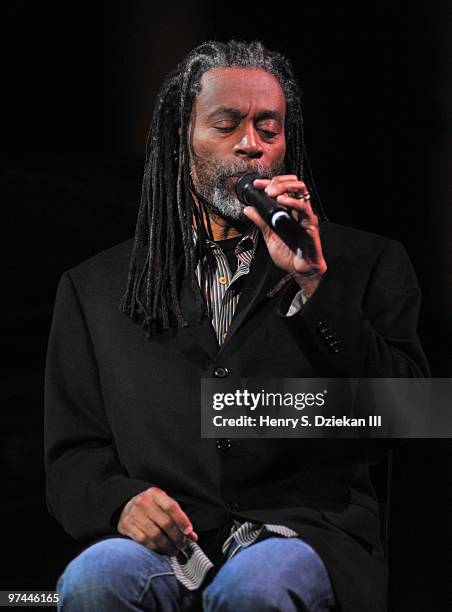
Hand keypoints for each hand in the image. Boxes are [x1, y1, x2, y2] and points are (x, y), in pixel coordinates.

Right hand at [117, 486, 197, 555]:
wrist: (125, 506)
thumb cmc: (149, 507)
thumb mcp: (163, 505)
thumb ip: (178, 518)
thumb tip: (192, 536)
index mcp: (155, 494)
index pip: (171, 507)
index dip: (182, 520)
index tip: (189, 532)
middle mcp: (144, 502)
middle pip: (165, 523)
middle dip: (177, 537)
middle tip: (182, 545)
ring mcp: (134, 514)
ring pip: (155, 535)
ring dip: (167, 546)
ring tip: (173, 550)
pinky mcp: (126, 526)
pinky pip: (144, 541)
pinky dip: (154, 548)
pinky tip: (160, 551)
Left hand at [243, 175, 326, 295]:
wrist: (300, 270)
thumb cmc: (289, 255)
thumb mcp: (269, 236)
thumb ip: (260, 222)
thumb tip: (248, 209)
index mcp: (289, 211)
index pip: (282, 189)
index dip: (269, 183)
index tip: (256, 185)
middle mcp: (298, 210)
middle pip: (293, 183)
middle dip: (278, 181)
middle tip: (265, 188)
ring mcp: (305, 215)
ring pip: (301, 189)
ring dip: (284, 186)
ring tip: (271, 193)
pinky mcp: (310, 223)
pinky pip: (304, 208)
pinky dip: (292, 201)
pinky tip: (282, 201)